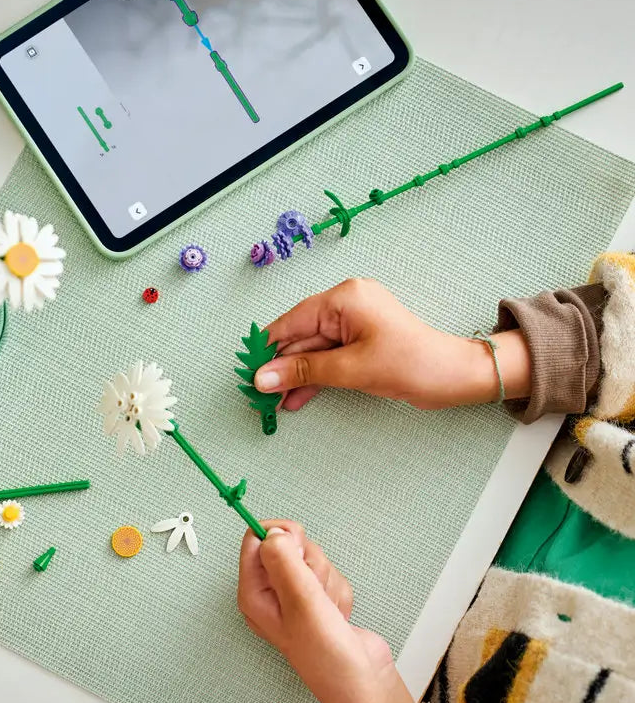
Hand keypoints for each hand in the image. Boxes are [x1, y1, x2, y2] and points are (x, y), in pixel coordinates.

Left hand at [238, 520, 443, 702]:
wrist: (365, 684)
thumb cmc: (327, 656)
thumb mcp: (301, 603)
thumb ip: (284, 561)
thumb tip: (272, 531)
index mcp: (253, 593)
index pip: (255, 540)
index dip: (279, 535)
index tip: (298, 546)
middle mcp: (271, 593)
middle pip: (288, 544)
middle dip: (310, 563)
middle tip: (315, 591)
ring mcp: (296, 595)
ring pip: (312, 559)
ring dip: (327, 581)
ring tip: (328, 610)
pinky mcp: (319, 598)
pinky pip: (329, 574)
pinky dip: (339, 591)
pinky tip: (338, 615)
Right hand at [253, 278, 530, 410]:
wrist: (456, 377)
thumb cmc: (411, 364)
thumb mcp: (352, 369)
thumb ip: (304, 371)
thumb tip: (263, 377)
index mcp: (344, 298)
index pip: (292, 322)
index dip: (267, 349)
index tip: (247, 373)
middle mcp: (346, 304)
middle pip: (300, 337)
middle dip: (280, 367)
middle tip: (258, 396)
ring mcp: (354, 324)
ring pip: (312, 351)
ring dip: (295, 377)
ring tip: (274, 403)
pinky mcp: (360, 342)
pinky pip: (328, 358)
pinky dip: (313, 377)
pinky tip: (296, 398)